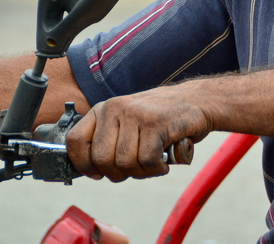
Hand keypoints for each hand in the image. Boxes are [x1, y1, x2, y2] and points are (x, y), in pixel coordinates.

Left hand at [65, 86, 210, 181]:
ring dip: (141, 172)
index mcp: (103, 109)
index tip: (98, 173)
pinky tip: (164, 161)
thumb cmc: (162, 118)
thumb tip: (90, 171)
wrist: (198, 100)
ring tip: (154, 162)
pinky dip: (156, 168)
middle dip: (118, 173)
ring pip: (124, 163)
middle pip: (101, 160)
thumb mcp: (128, 122)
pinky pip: (146, 160)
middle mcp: (115, 108)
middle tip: (136, 168)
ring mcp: (135, 114)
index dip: (83, 164)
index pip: (75, 141)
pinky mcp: (155, 122)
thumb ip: (108, 141)